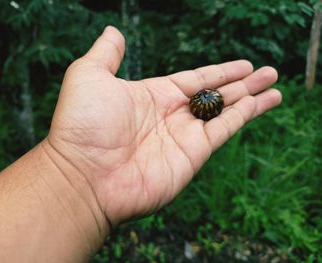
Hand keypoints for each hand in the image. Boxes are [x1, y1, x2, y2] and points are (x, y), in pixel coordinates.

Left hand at [45, 26, 280, 226]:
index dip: (220, 72)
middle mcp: (171, 116)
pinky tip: (262, 104)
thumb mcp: (89, 75)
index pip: (195, 79)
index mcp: (153, 95)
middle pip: (216, 95)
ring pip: (226, 112)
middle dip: (243, 84)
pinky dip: (244, 117)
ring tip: (275, 87)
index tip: (243, 65)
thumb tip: (114, 31)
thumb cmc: (82, 125)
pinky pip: (224, 130)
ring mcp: (183, 137)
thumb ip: (107, 53)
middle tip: (268, 72)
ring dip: (251, 100)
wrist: (83, 174)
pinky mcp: (192, 155)